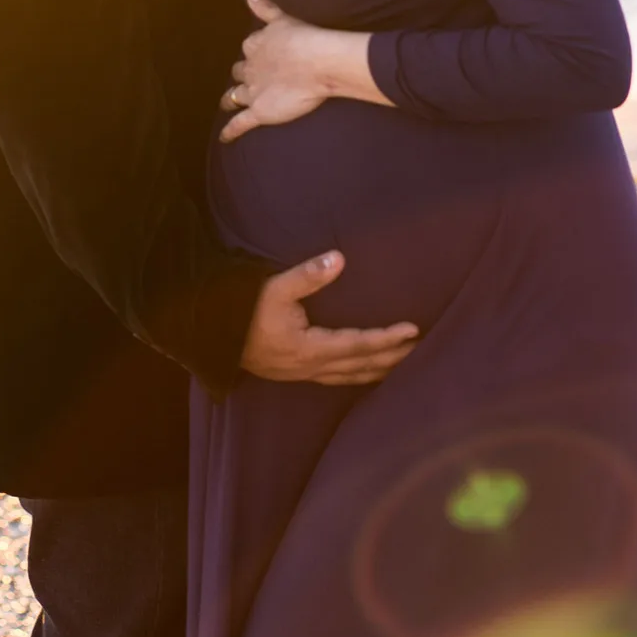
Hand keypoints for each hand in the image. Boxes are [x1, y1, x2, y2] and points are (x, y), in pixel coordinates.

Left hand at [219, 0, 335, 142]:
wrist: (317, 62)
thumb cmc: (305, 38)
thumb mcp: (283, 19)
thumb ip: (265, 8)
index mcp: (256, 45)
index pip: (249, 48)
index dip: (253, 52)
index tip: (257, 54)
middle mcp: (251, 68)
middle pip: (240, 72)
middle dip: (241, 75)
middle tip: (244, 79)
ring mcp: (253, 91)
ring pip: (235, 95)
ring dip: (230, 98)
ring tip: (226, 102)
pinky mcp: (259, 111)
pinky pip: (240, 123)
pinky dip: (230, 131)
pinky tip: (224, 138)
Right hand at [241, 250, 419, 384]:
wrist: (212, 337)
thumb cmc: (244, 311)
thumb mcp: (274, 288)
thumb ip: (307, 276)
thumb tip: (339, 258)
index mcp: (309, 348)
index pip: (359, 345)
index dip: (387, 339)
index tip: (413, 330)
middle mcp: (312, 367)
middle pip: (363, 366)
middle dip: (394, 359)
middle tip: (425, 350)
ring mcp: (304, 374)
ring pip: (353, 377)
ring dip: (381, 370)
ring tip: (406, 364)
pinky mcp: (298, 374)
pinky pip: (339, 378)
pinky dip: (361, 375)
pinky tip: (369, 372)